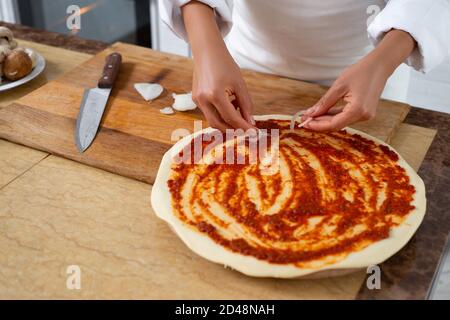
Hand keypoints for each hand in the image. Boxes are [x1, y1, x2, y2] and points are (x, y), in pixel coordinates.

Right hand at [182, 1, 254, 130]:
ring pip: (213, 120)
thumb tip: (250, 122)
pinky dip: (220, 113)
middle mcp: (203, 99)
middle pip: (219, 124)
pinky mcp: (195, 99)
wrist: (207, 51)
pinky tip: (229, 103)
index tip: (254, 133)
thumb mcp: (239, 84)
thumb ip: (246, 105)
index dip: (244, 127)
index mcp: (215, 94)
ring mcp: (197, 100)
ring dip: (227, 121)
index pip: (231, 118)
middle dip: (233, 129)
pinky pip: (209, 112)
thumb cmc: (225, 64)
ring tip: (239, 110)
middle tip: (247, 129)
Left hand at [302, 58, 387, 130]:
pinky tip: (323, 113)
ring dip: (325, 120)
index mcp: (358, 110)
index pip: (333, 124)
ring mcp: (365, 115)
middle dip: (319, 123)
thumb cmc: (361, 72)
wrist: (380, 66)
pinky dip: (334, 116)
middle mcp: (363, 116)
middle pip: (336, 125)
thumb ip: (324, 103)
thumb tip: (311, 114)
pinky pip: (346, 117)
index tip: (304, 123)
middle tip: (304, 119)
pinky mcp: (365, 113)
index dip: (317, 125)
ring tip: (311, 115)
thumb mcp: (338, 86)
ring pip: (340, 122)